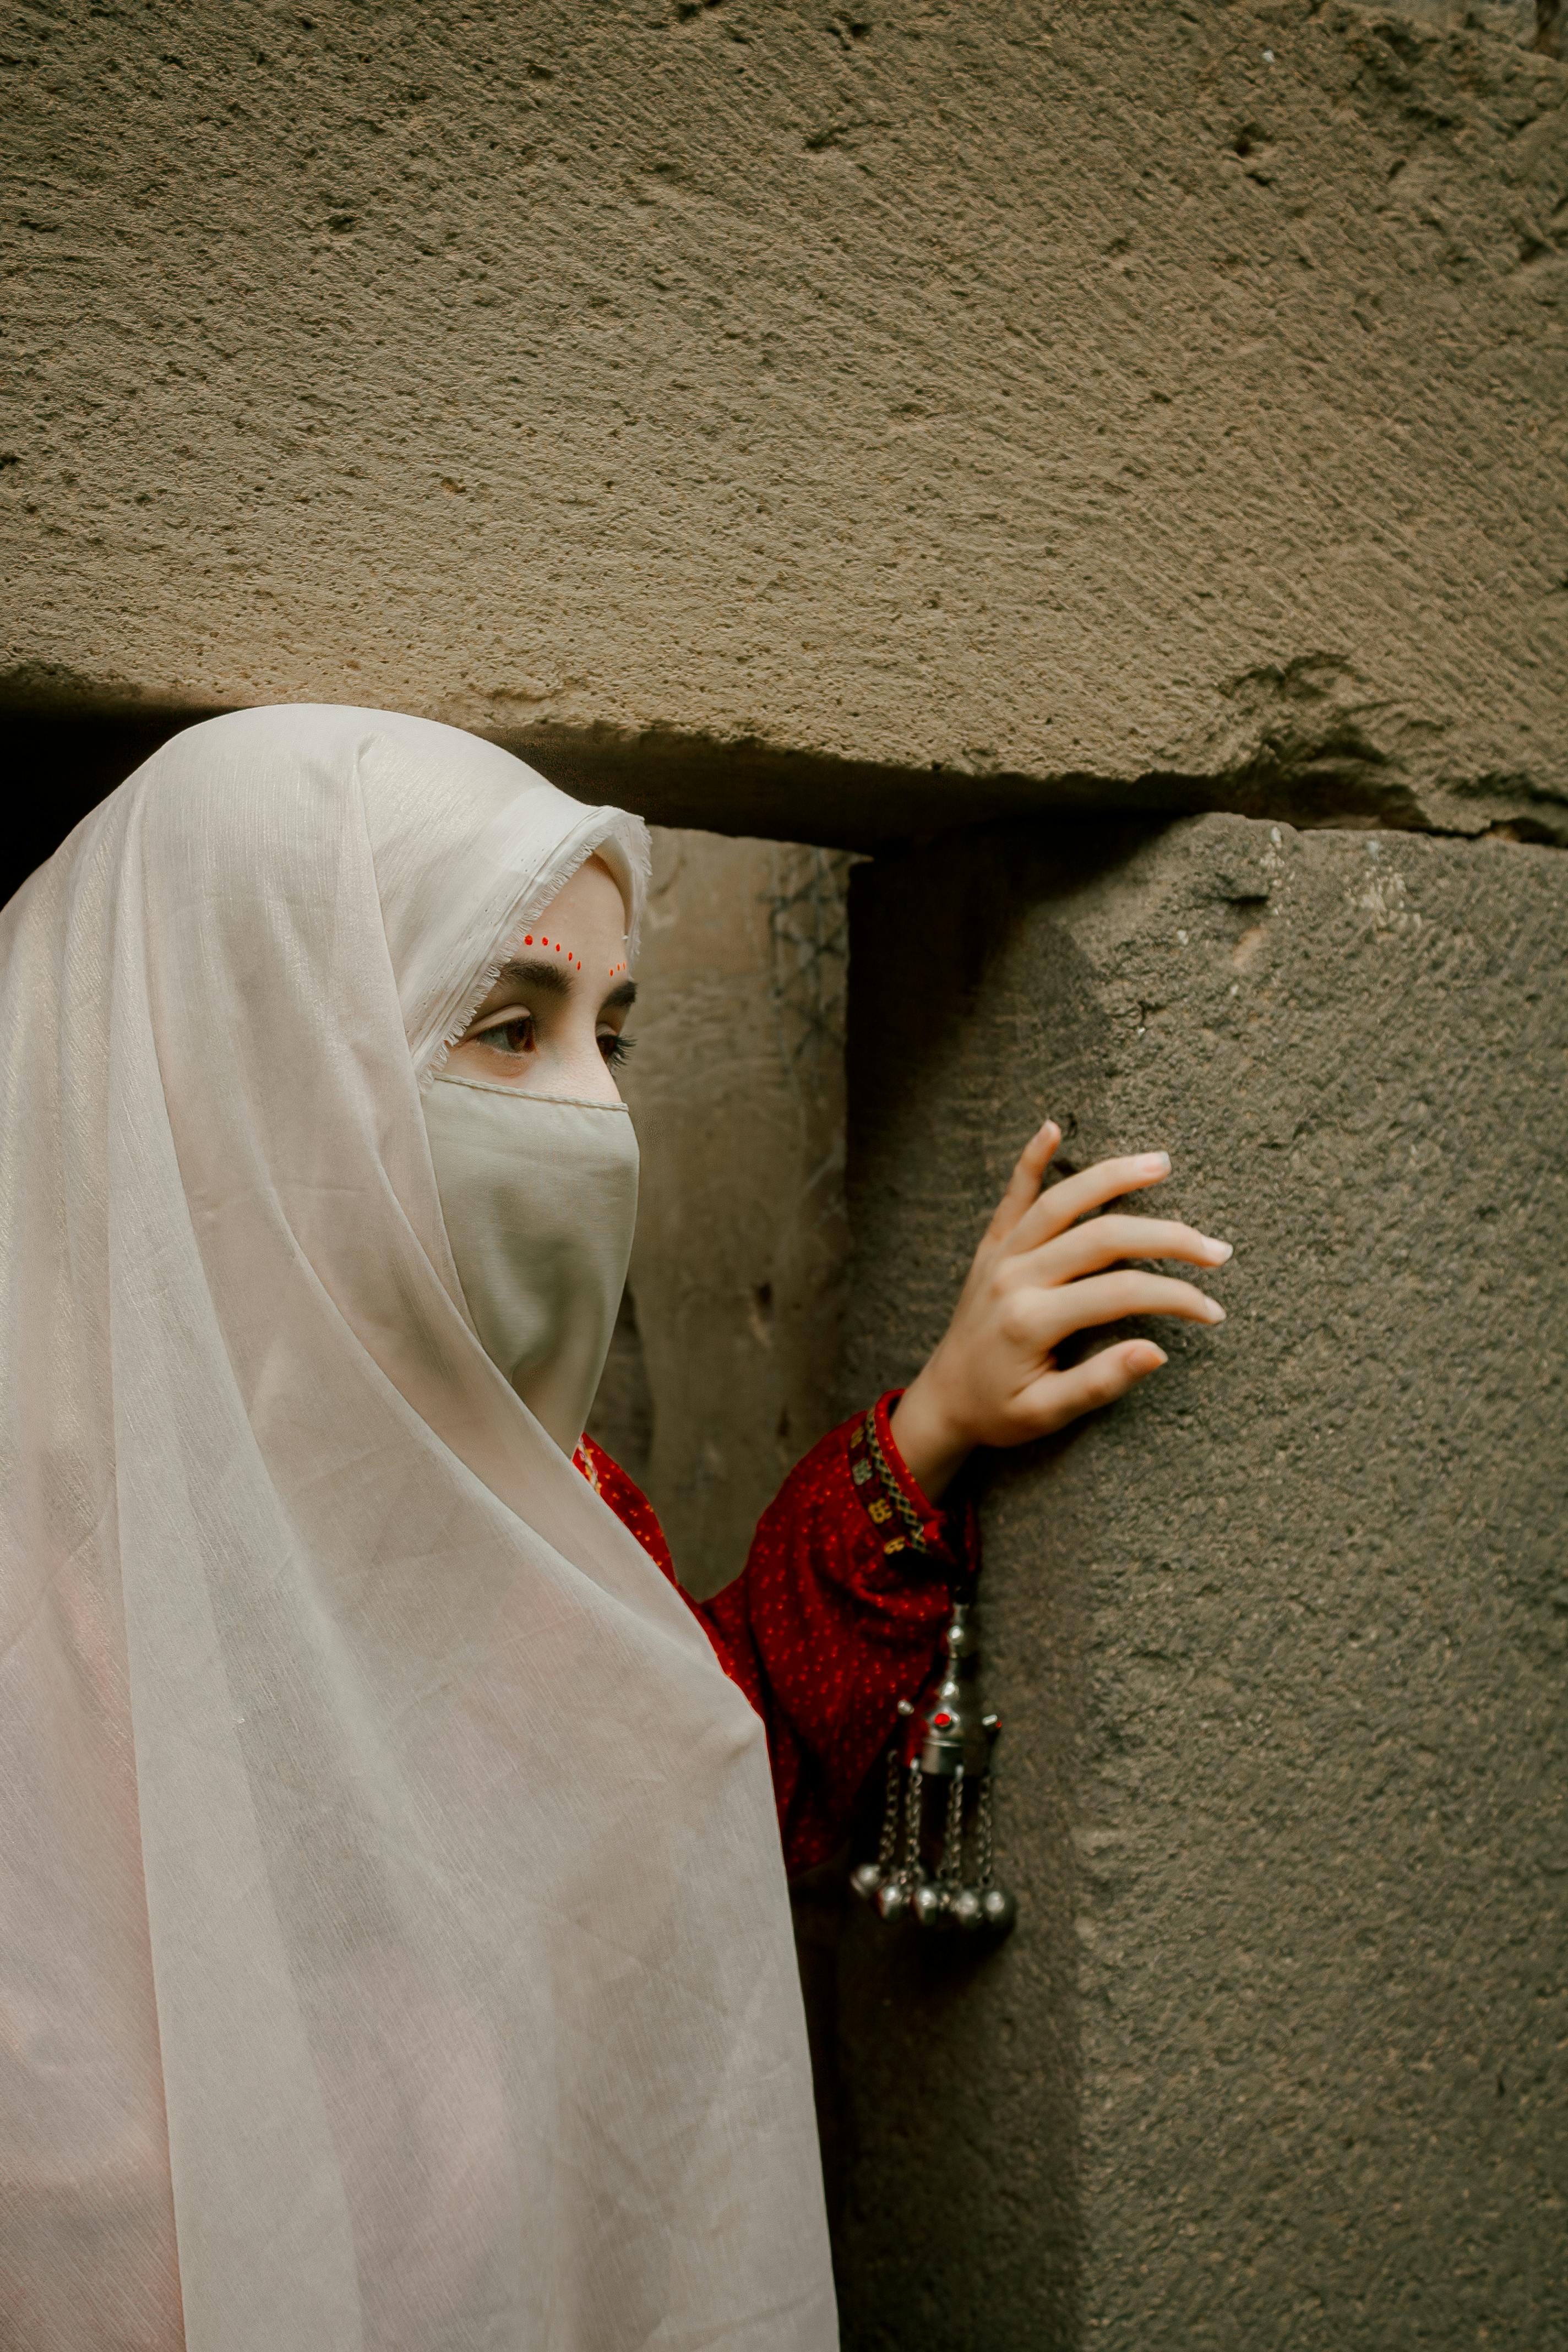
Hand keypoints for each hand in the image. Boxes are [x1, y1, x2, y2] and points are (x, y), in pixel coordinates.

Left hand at [889, 1120, 1230, 1500]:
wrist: (942, 1403)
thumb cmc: (999, 1412)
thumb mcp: (1048, 1413)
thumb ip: (1100, 1383)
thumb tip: (1157, 1350)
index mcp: (1031, 1320)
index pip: (1121, 1293)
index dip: (1175, 1297)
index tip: (1213, 1311)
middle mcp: (1015, 1277)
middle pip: (1102, 1238)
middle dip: (1167, 1238)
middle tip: (1217, 1249)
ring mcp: (1000, 1256)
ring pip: (1061, 1201)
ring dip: (1113, 1177)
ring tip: (1161, 1164)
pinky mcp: (990, 1247)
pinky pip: (1011, 1196)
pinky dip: (1029, 1160)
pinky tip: (1052, 1128)